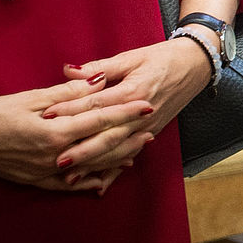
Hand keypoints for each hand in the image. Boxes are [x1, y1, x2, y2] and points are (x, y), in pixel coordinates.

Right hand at [0, 76, 153, 191]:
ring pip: (90, 168)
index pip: (99, 120)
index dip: (126, 113)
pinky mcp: (35, 181)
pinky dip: (90, 182)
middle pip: (101, 147)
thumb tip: (98, 83)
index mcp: (53, 132)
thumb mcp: (29, 98)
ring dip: (115, 159)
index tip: (147, 106)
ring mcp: (45, 172)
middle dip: (128, 138)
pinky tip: (105, 179)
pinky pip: (69, 186)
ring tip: (136, 151)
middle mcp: (53, 156)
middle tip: (151, 129)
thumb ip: (67, 93)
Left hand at [46, 38, 215, 180]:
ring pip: (118, 151)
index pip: (96, 105)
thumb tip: (68, 70)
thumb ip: (99, 67)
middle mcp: (141, 114)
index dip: (70, 111)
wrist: (196, 64)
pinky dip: (115, 172)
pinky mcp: (151, 133)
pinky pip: (131, 155)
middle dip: (81, 150)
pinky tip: (100, 186)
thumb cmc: (161, 57)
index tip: (46, 117)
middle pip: (106, 135)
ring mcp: (147, 127)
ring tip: (69, 177)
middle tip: (55, 161)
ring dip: (94, 166)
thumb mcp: (131, 56)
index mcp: (133, 91)